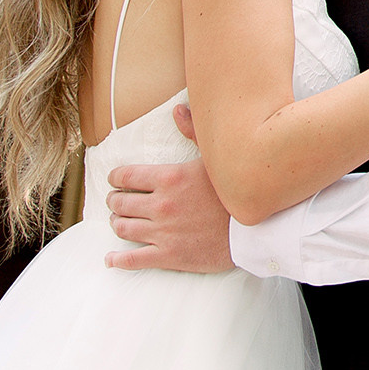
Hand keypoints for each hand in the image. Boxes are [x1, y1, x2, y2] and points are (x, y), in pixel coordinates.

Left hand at [104, 104, 235, 272]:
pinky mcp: (168, 255)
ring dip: (116, 223)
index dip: (116, 177)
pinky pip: (133, 260)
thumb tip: (177, 109)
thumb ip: (193, 132)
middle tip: (115, 200)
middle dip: (114, 200)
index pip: (127, 176)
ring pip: (123, 228)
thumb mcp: (216, 157)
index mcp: (169, 178)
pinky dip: (117, 259)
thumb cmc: (238, 191)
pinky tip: (111, 258)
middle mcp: (161, 205)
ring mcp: (163, 232)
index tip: (114, 179)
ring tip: (118, 221)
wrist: (257, 229)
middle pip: (121, 202)